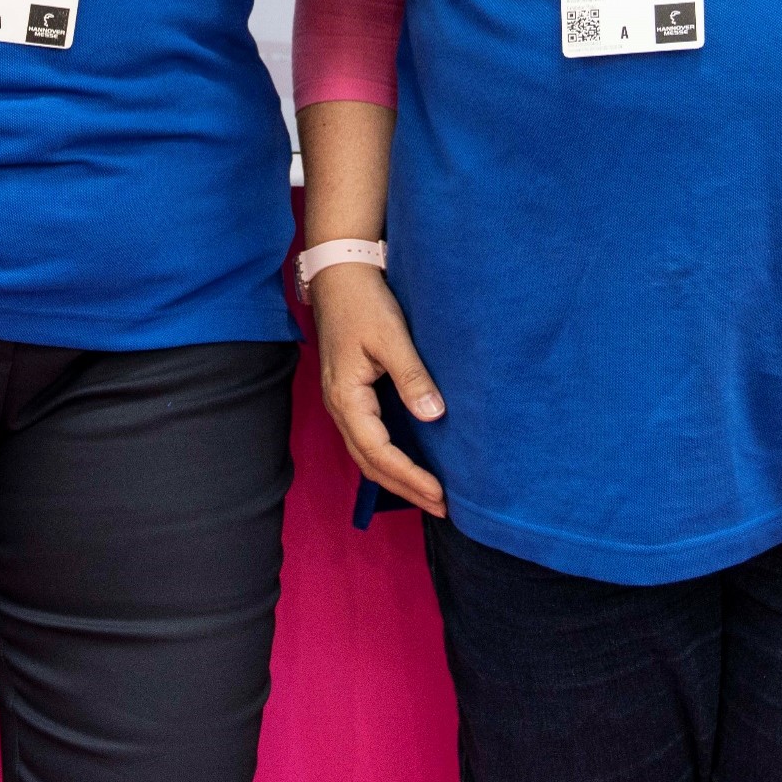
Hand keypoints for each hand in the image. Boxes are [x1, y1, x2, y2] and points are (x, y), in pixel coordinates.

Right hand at [311, 262, 446, 515]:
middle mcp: (339, 407)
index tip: (440, 492)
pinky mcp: (350, 395)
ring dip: (396, 477)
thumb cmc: (364, 302)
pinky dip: (389, 458)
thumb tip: (434, 416)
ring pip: (367, 454)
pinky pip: (368, 439)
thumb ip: (412, 377)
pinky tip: (410, 464)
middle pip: (369, 463)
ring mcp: (342, 402)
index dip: (409, 476)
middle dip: (404, 488)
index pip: (378, 451)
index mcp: (345, 397)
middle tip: (442, 507)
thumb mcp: (391, 337)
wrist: (339, 274)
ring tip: (429, 494)